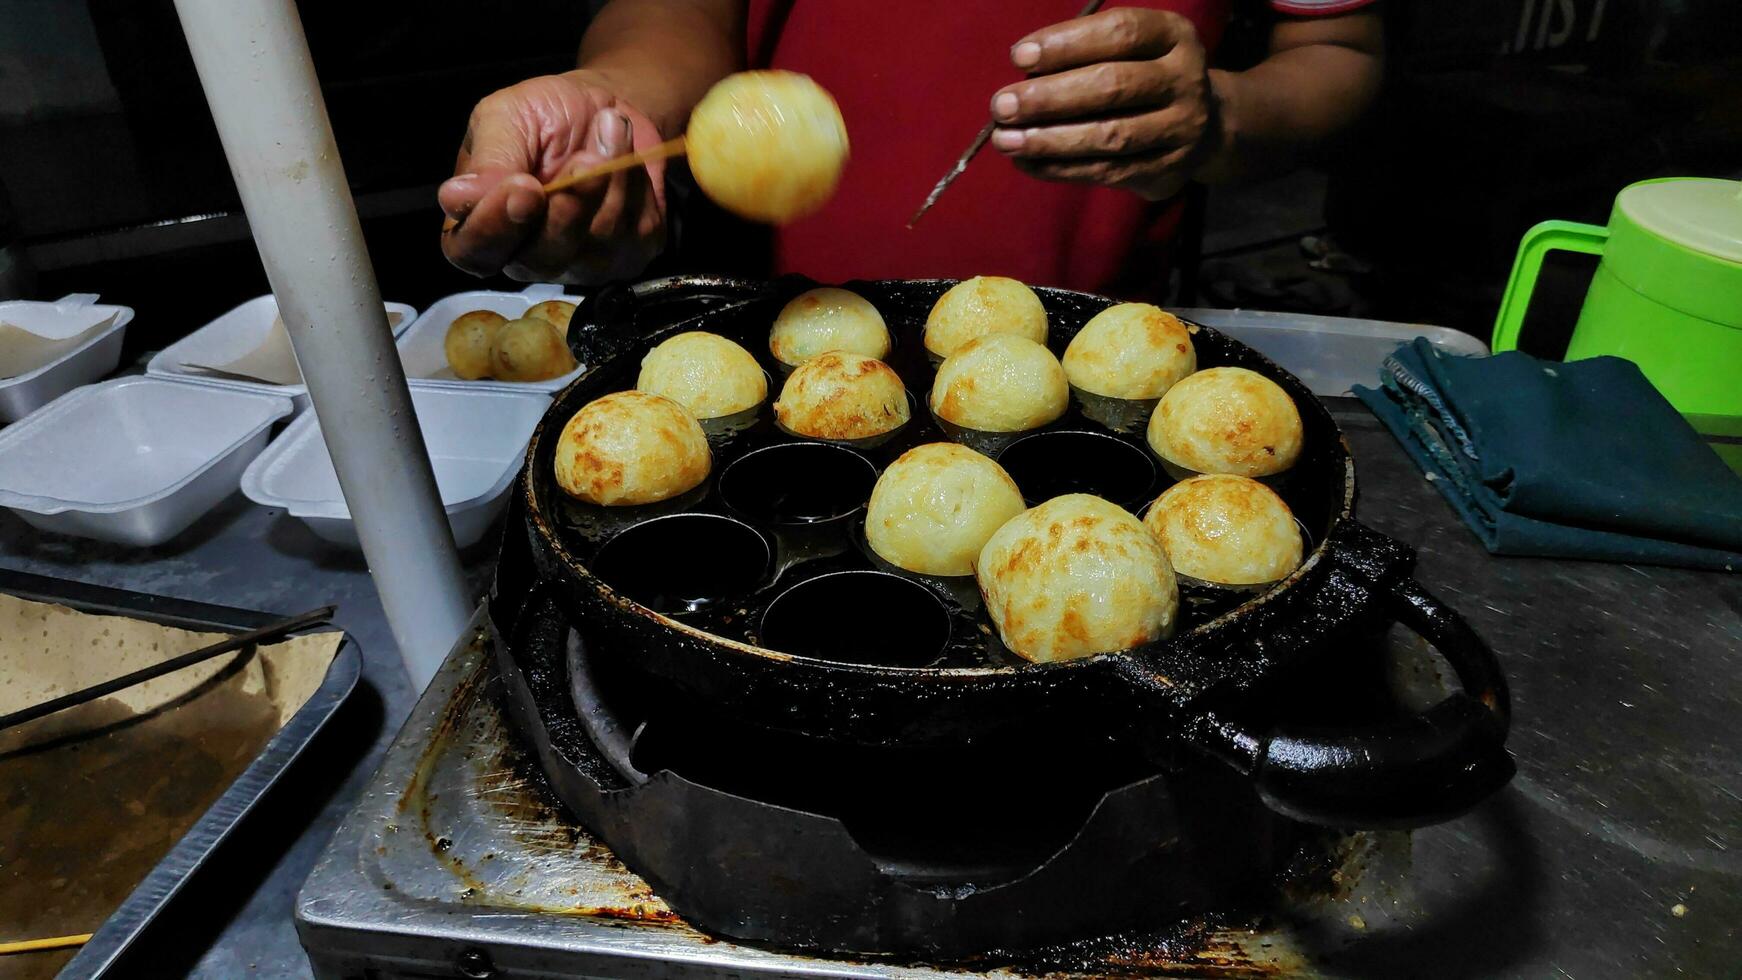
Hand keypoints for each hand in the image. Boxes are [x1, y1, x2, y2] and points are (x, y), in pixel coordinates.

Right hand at [439, 71, 667, 283]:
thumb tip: (459, 197)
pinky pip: (636, 234)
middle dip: (569, 205)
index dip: (496, 228)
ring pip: (596, 247)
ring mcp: (580, 262)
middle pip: (541, 259)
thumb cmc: (547, 113)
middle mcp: (527, 255)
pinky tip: (625, 157)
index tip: (524, 188)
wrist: (609, 107)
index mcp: (480, 223)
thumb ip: (487, 160)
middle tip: (585, 159)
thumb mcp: (506, 117)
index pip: (473, 252)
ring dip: (609, 182)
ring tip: (608, 129)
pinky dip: (635, 186)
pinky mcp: (627, 256)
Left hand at [988, 7, 1220, 200]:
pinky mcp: (1166, 170)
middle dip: (1049, 97)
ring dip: (1049, 140)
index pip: (1120, 32)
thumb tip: (1022, 77)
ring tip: (1006, 140)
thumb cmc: (1144, 76)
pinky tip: (1028, 163)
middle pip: (1113, 85)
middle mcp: (1184, 80)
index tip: (1018, 57)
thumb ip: (1084, 55)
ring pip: (1109, 135)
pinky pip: (1107, 172)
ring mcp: (1181, 128)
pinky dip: (1061, 169)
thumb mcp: (1129, 51)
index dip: (1066, 44)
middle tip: (1001, 106)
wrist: (1203, 128)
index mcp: (1174, 36)